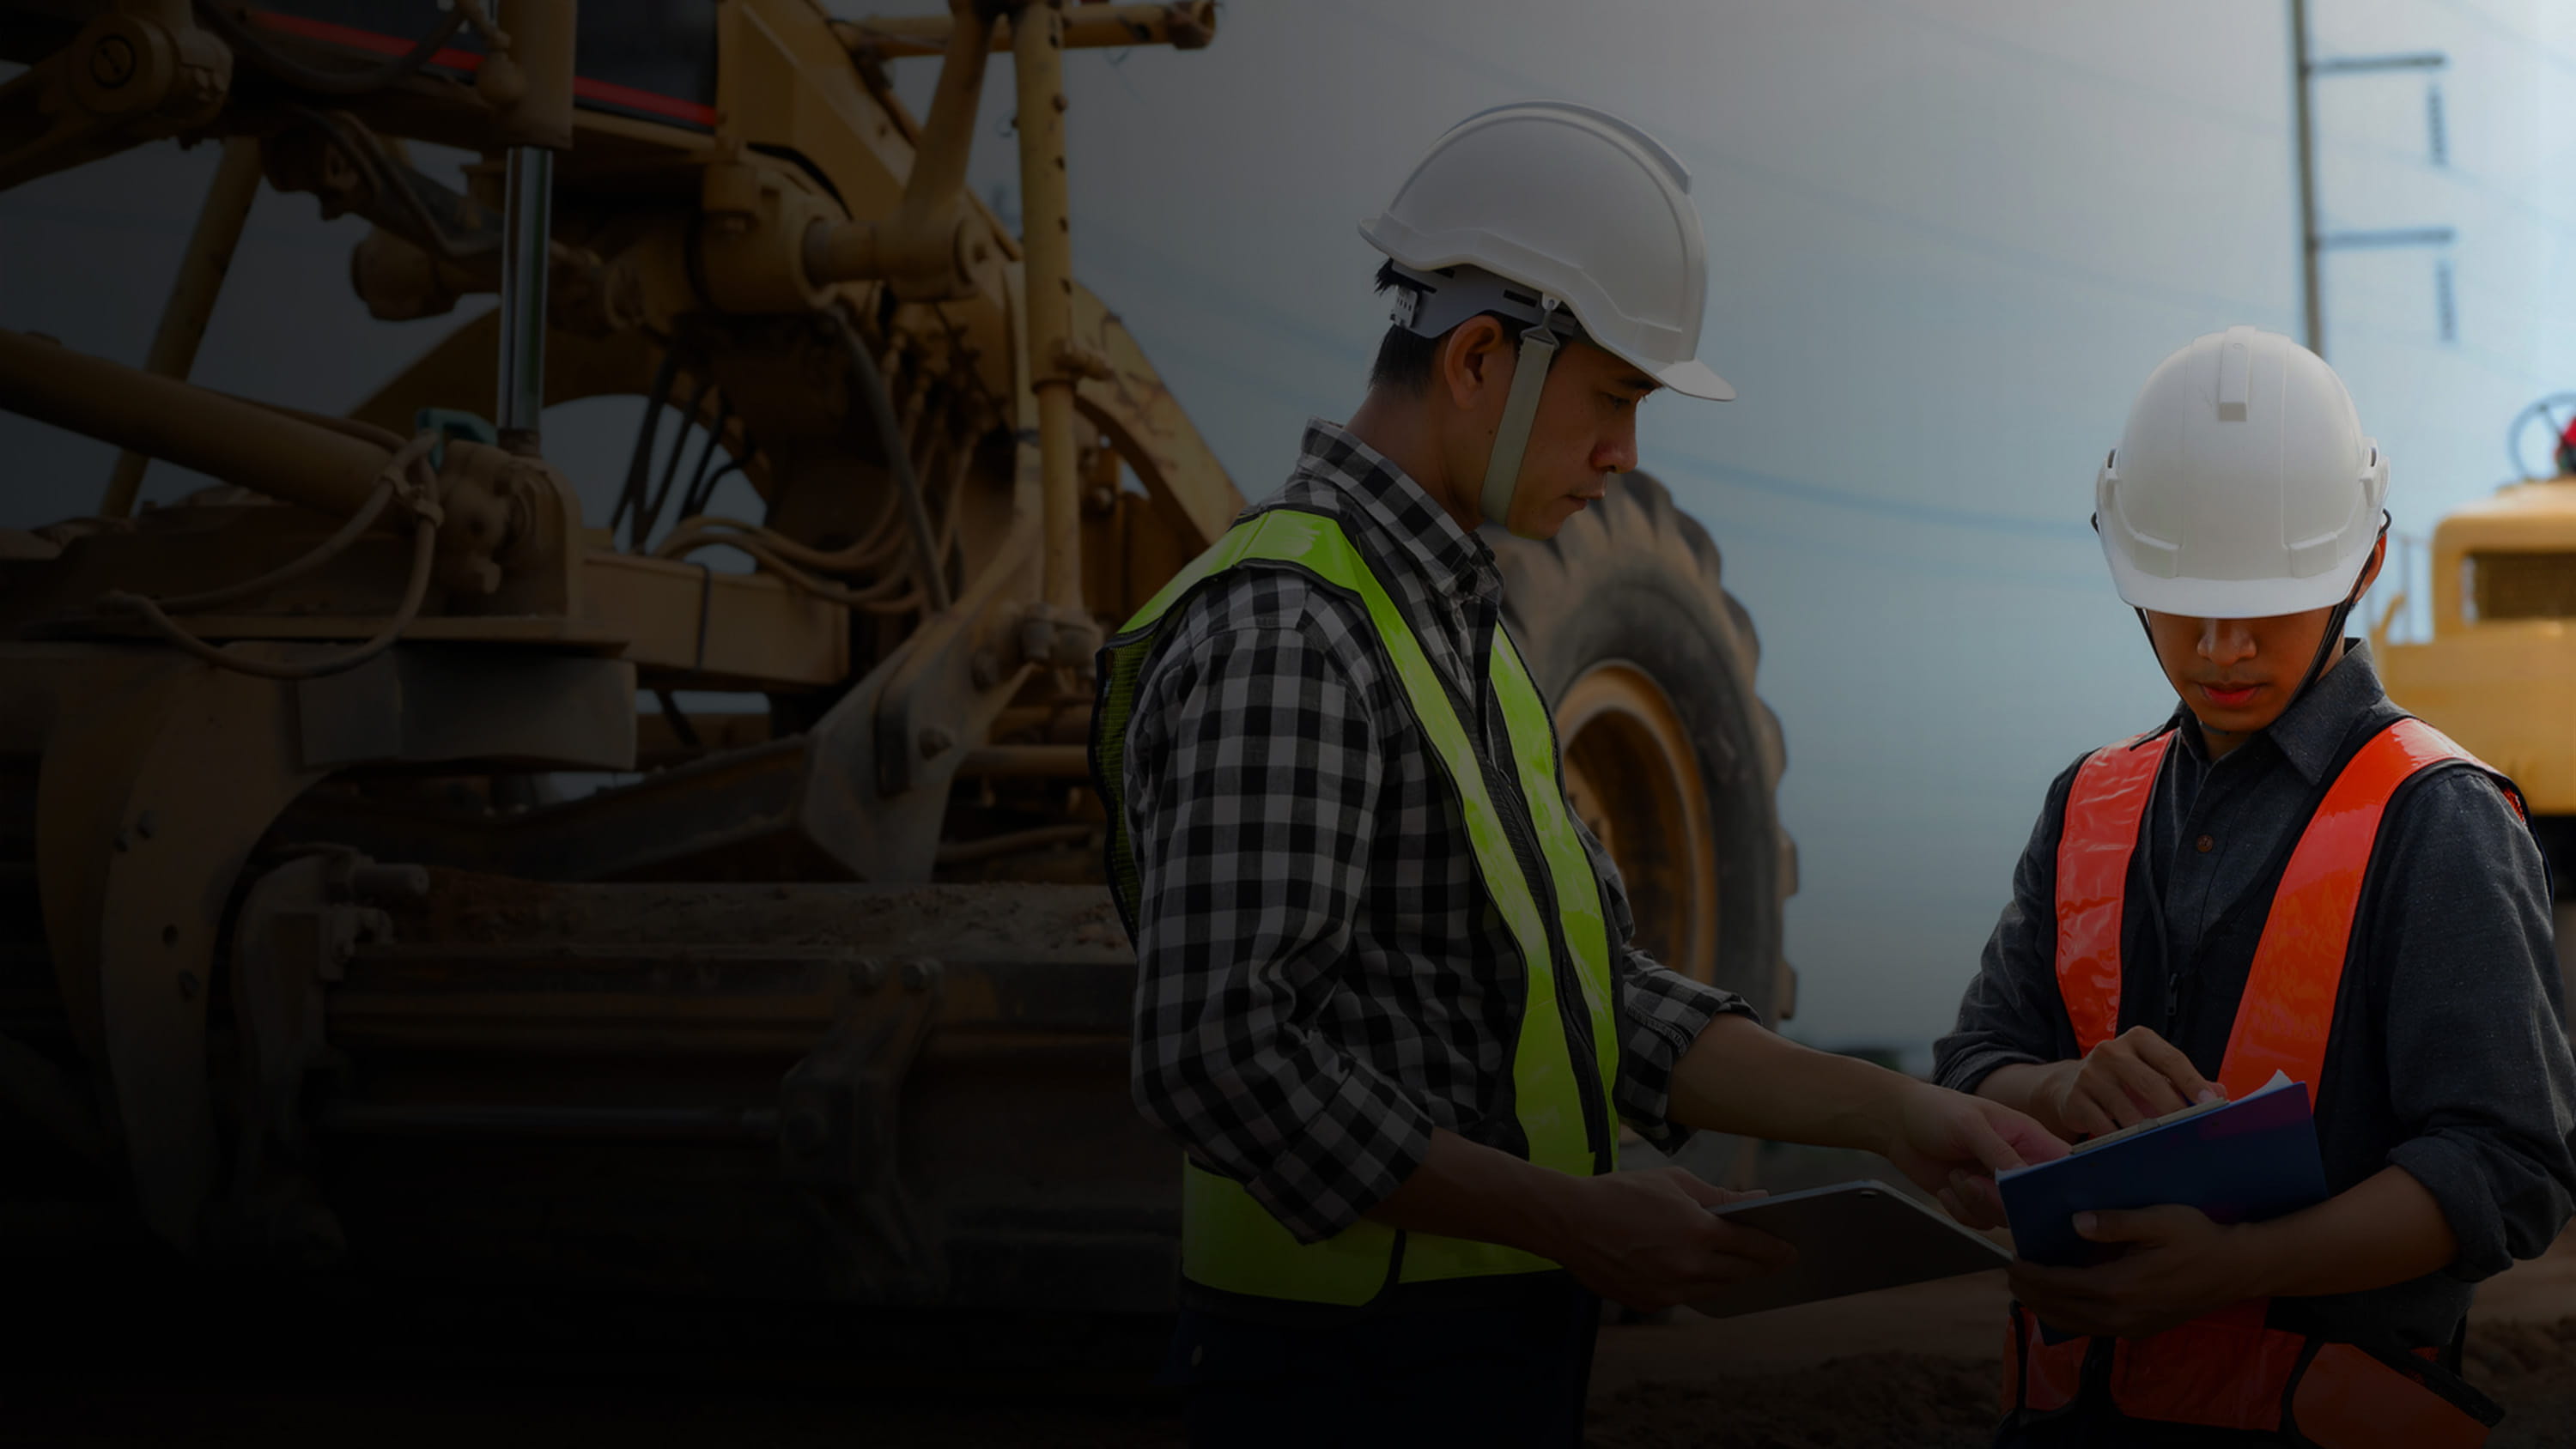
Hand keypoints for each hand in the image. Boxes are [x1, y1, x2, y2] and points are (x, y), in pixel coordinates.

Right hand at [1541, 1167, 1796, 1311]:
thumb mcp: (1674, 1182)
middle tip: (1776, 1263)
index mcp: (1698, 1232)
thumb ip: (1719, 1195)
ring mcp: (1668, 1290)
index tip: (1792, 1251)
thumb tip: (1758, 1201)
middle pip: (1739, 1273)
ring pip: (1714, 1289)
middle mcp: (1688, 1267)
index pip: (1753, 1246)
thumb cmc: (1621, 1192)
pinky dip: (1695, 1285)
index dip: (1777, 1249)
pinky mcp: (1649, 1303)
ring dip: (1731, 1279)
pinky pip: (1683, 1297)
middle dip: (1761, 1267)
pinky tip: (1700, 1274)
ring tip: (1744, 1270)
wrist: (1568, 1221)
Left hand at [1880, 1082, 2067, 1229]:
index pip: (2063, 1167)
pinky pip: (1981, 1222)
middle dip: (2001, 1199)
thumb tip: (2024, 1179)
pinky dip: (1960, 1210)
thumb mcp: (1969, 1125)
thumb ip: (1999, 1152)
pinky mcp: (1977, 1200)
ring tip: (1955, 1175)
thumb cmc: (1936, 1111)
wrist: (1897, 1124)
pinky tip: (1946, 1185)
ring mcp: (1998, 1185)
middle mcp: (2019, 1164)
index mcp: (2029, 1138)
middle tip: (1973, 1181)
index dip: (2060, 1186)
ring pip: (2006, 1217)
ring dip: (1974, 1202)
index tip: (2033, 1193)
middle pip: (2034, 1202)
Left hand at [2006, 1205, 2258, 1337]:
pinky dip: (2070, 1318)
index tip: (2013, 1261)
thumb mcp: (2159, 1220)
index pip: (2060, 1285)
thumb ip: (2116, 1223)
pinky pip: (2094, 1329)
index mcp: (2119, 1287)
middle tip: (2011, 1275)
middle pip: (2060, 1310)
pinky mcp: (2141, 1330)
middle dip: (2030, 1294)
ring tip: (2027, 1290)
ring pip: (2075, 1325)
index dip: (2031, 1276)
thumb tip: (2076, 1223)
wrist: (2237, 1269)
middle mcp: (2120, 1314)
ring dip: (2046, 1309)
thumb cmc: (2198, 1239)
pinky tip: (2063, 1305)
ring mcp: (2131, 1327)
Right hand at [2034, 1026, 2222, 1139]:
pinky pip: (2104, 1125)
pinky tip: (2132, 1148)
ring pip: (2126, 1108)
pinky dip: (2121, 1140)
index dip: (2192, 1082)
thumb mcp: (2154, 1072)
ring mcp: (2090, 1074)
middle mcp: (2111, 1051)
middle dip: (2174, 1110)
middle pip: (2149, 1082)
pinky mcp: (2075, 1098)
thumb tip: (2220, 1093)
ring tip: (2165, 1144)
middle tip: (2191, 1130)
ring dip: (2147, 1130)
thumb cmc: (2124, 1079)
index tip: (2211, 1103)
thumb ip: (2186, 1082)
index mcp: (2138, 1039)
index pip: (2171, 1059)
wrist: (2071, 1084)